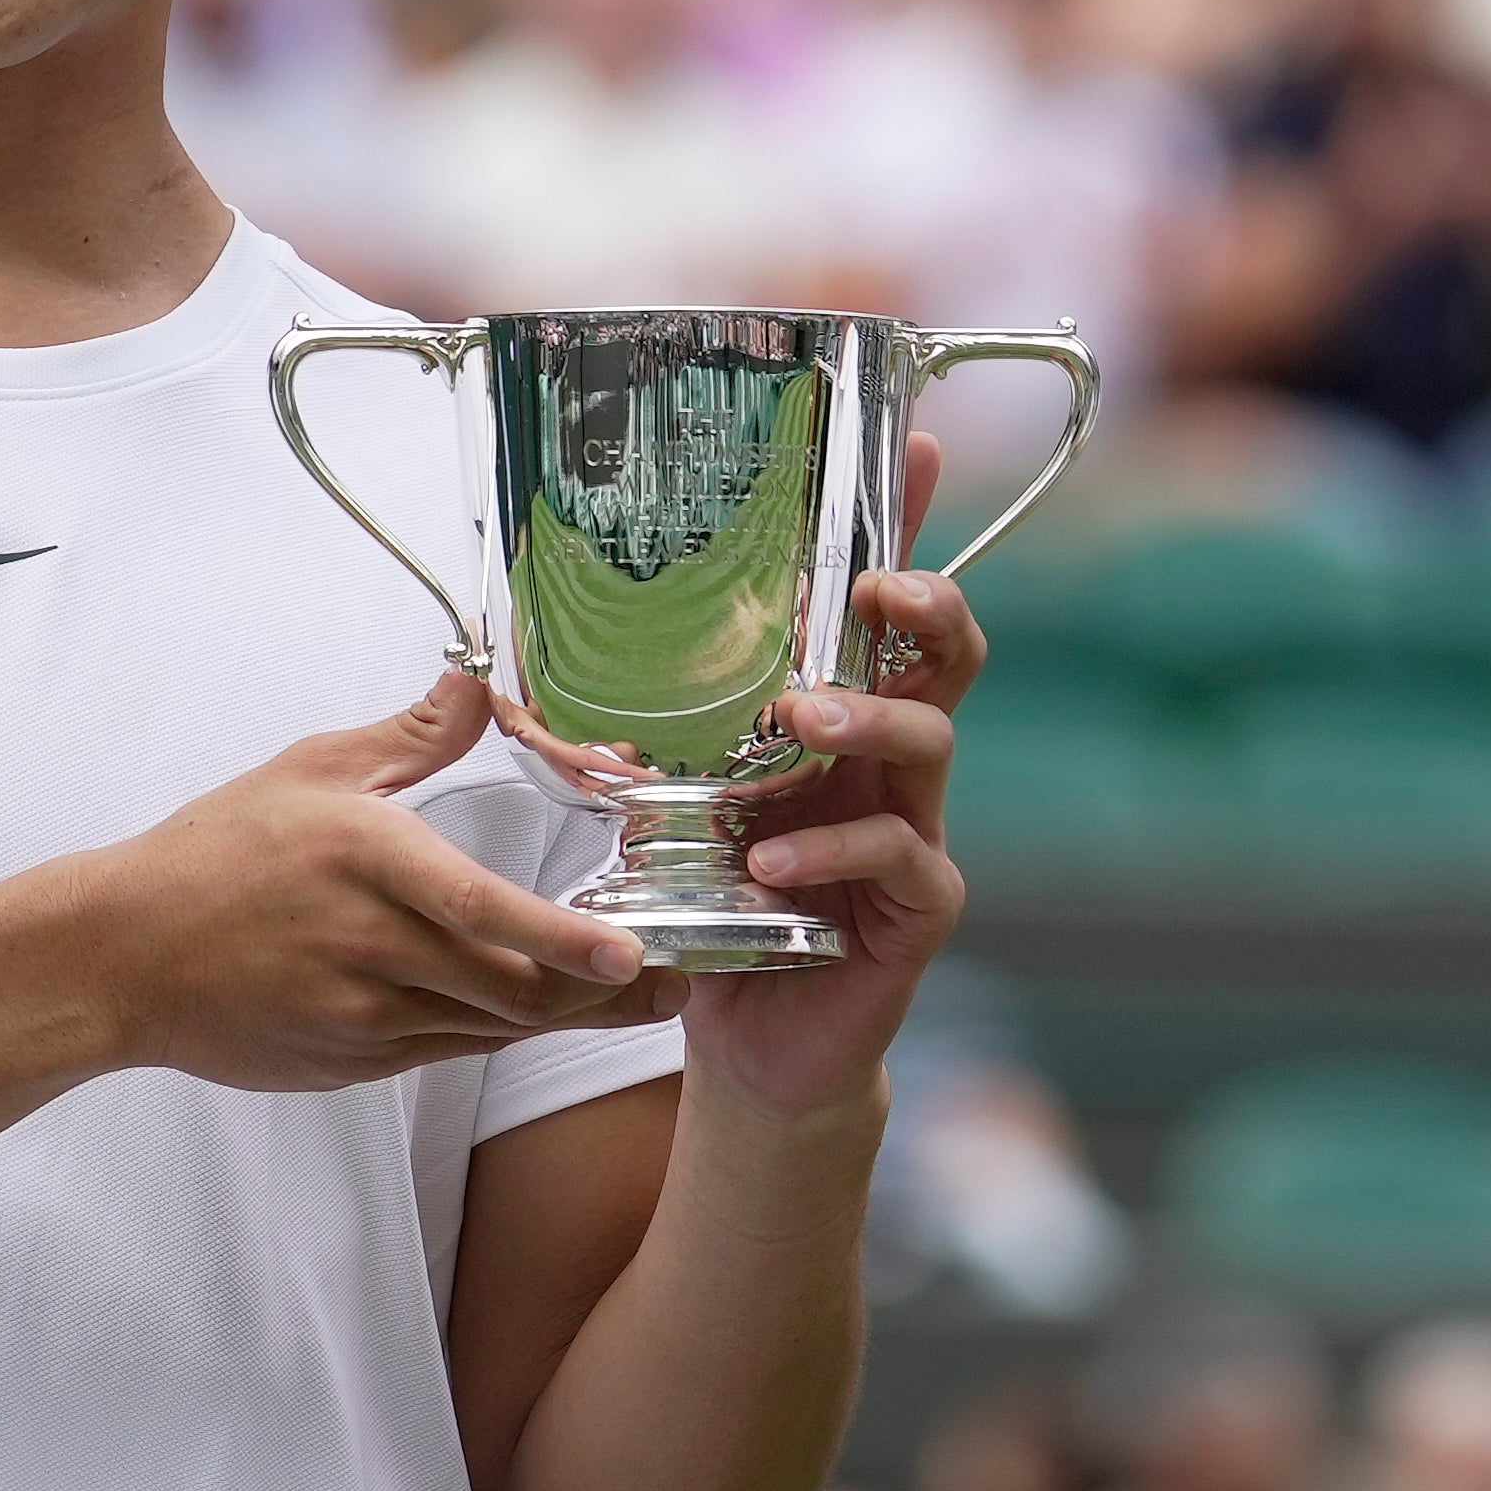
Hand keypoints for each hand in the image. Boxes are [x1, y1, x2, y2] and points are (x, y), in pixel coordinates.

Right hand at [44, 681, 660, 1088]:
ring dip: (559, 1017)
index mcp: (365, 861)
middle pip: (509, 988)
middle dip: (598, 992)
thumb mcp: (310, 770)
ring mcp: (359, 1014)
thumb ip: (409, 736)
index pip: (480, 909)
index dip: (563, 941)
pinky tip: (533, 1013)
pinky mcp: (351, 1060)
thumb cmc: (215, 855)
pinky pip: (446, 1050)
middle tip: (670, 981)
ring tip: (628, 999)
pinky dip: (496, 1032)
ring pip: (487, 1028)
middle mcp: (368, 944)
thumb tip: (476, 682)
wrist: (121, 955)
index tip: (629, 955)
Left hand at [682, 426, 985, 1120]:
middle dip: (924, 602)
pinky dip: (832, 850)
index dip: (908, 528)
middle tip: (874, 587)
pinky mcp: (919, 907)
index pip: (886, 610)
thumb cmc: (722, 908)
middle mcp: (893, 764)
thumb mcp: (678, 804)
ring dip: (867, 716)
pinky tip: (772, 858)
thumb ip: (656, 736)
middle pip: (949, 653)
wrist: (756, 1039)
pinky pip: (898, 857)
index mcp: (845, 719)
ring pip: (933, 741)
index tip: (915, 450)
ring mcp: (918, 831)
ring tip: (801, 719)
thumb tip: (541, 658)